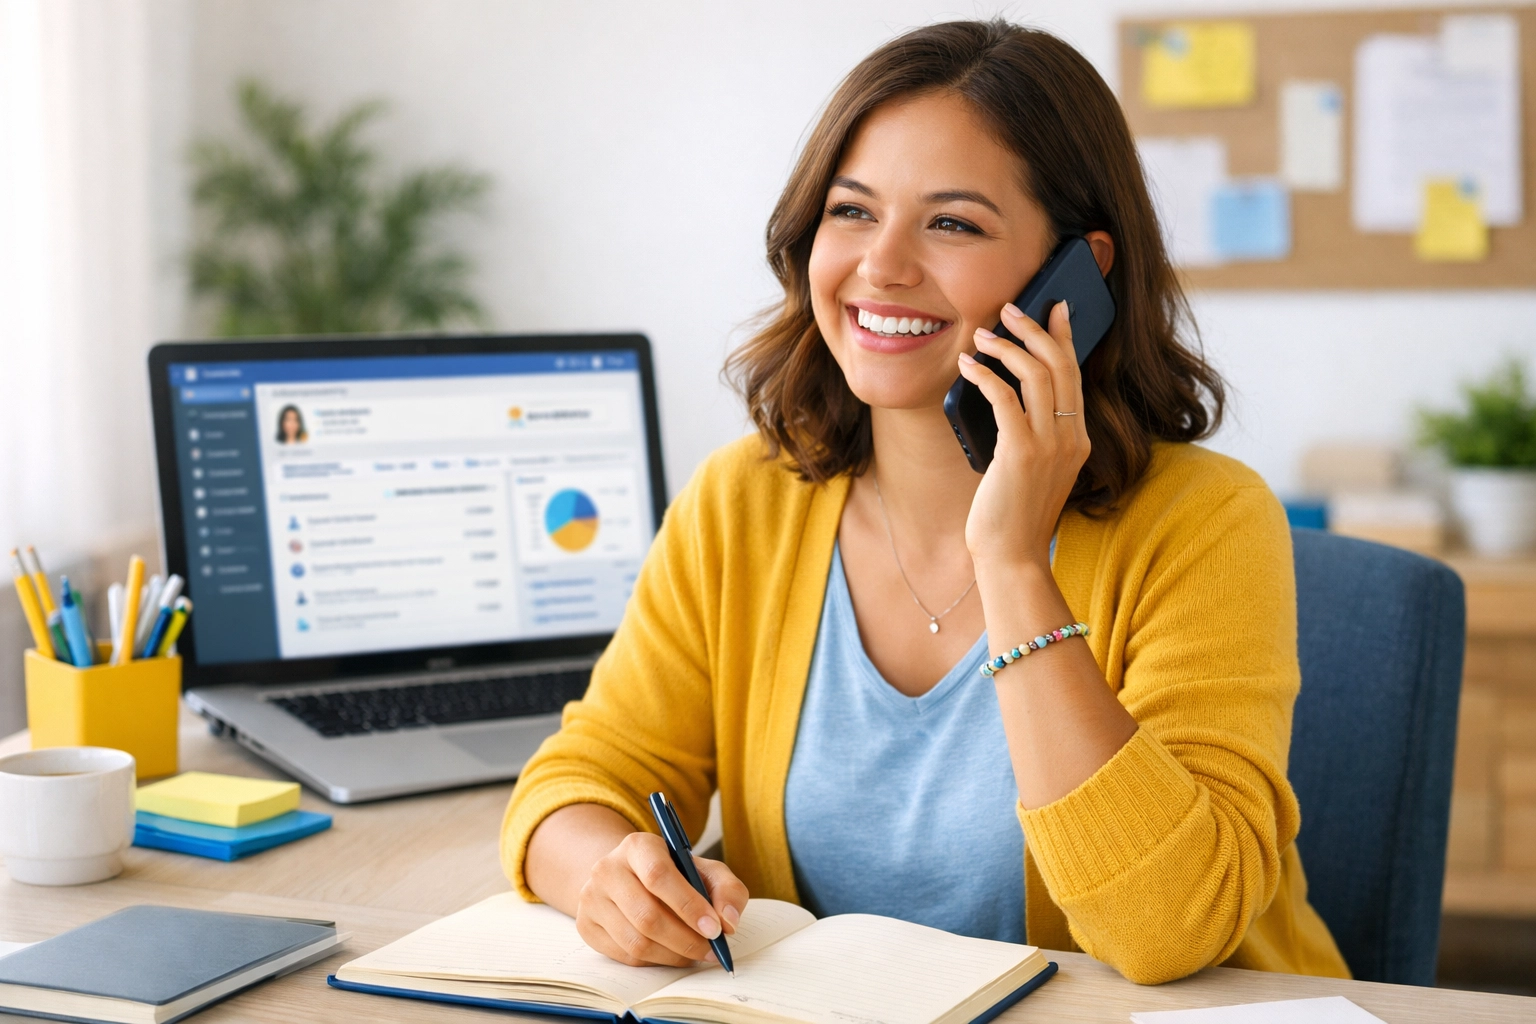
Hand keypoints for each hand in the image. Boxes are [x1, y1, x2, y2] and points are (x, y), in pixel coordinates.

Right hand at [575, 831, 748, 966]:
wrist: (628, 876)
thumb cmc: (674, 874)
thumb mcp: (705, 870)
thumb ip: (727, 890)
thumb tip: (728, 922)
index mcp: (637, 846)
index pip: (658, 876)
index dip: (688, 906)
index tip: (715, 929)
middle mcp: (607, 869)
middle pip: (647, 915)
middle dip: (686, 939)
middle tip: (711, 949)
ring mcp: (591, 899)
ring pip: (636, 942)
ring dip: (673, 955)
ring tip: (695, 953)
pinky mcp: (586, 926)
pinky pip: (625, 956)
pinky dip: (655, 961)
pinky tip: (671, 953)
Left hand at [956, 300, 1089, 571]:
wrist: (1012, 558)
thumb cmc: (1013, 517)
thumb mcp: (1033, 471)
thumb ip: (1032, 437)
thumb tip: (1005, 396)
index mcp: (1077, 440)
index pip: (1075, 375)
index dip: (1065, 337)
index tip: (1054, 308)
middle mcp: (1070, 438)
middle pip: (1060, 365)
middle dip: (1035, 329)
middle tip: (1011, 308)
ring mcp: (1050, 445)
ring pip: (1036, 374)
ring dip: (1006, 347)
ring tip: (981, 335)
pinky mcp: (1022, 453)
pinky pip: (1004, 398)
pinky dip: (984, 375)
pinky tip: (966, 367)